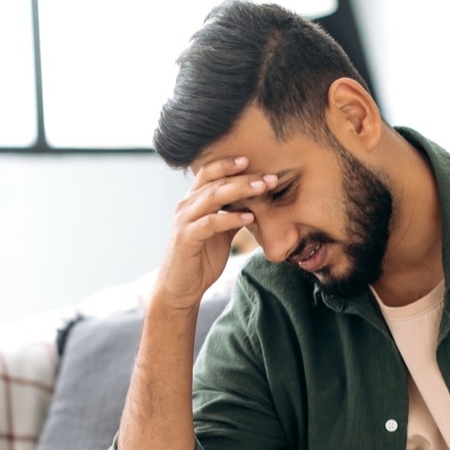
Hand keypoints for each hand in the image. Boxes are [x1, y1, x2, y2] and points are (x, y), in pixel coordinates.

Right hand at [153, 156, 276, 310]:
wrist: (180, 289)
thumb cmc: (200, 260)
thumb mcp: (221, 234)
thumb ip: (232, 215)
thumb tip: (255, 202)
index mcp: (193, 202)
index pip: (210, 173)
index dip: (230, 164)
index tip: (254, 161)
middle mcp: (186, 206)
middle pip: (216, 181)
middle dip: (244, 177)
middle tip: (269, 177)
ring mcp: (184, 221)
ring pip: (213, 197)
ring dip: (241, 190)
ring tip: (263, 189)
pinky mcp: (186, 238)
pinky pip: (211, 222)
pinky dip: (231, 218)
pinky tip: (249, 217)